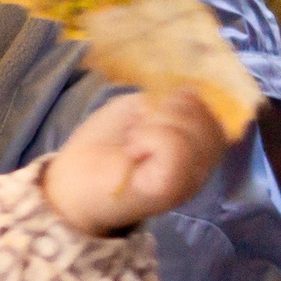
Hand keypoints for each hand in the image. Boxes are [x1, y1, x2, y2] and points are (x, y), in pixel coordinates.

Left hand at [42, 90, 229, 235]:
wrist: (71, 183)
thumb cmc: (102, 144)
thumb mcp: (135, 110)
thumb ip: (166, 102)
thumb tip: (189, 94)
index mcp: (195, 146)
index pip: (209, 108)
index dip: (177, 100)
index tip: (146, 116)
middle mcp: (201, 165)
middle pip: (204, 116)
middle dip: (165, 110)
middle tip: (137, 132)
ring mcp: (190, 178)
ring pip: (193, 129)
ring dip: (155, 124)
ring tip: (134, 143)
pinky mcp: (172, 186)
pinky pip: (178, 146)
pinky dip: (151, 137)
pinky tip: (134, 150)